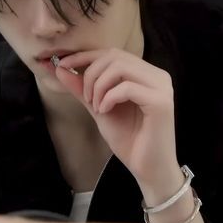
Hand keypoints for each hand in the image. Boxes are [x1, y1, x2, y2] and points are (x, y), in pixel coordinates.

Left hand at [55, 48, 178, 183]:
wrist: (147, 169)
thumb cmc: (128, 139)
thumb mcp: (98, 108)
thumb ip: (82, 88)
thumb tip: (60, 68)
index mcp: (145, 73)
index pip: (112, 53)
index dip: (85, 56)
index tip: (62, 65)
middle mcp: (157, 75)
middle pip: (115, 56)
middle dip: (91, 74)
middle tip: (86, 98)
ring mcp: (162, 87)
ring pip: (120, 67)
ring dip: (99, 86)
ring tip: (96, 106)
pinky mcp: (161, 102)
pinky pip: (127, 87)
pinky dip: (109, 97)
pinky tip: (105, 111)